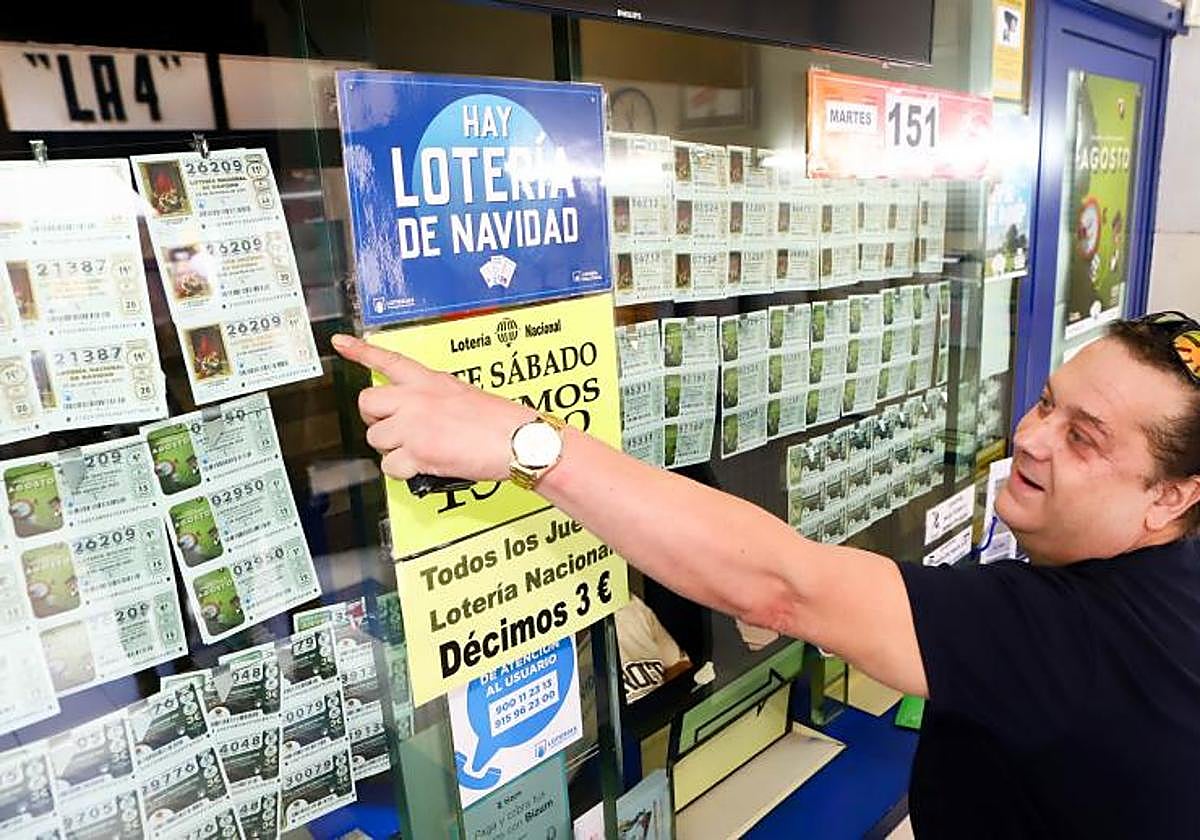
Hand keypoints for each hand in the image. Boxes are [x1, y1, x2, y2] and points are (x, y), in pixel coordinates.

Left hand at [331, 334, 534, 482]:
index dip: (360, 351)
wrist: (519, 440)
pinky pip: (390, 466)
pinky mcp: (417, 452)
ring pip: (376, 438)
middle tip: (395, 428)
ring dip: (393, 449)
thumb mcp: (465, 395)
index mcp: (430, 380)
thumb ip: (435, 399)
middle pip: (367, 403)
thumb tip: (420, 414)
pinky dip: (404, 472)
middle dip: (376, 419)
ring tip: (420, 451)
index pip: (388, 360)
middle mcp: (416, 398)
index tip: (340, 343)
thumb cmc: (502, 423)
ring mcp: (413, 425)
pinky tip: (424, 467)